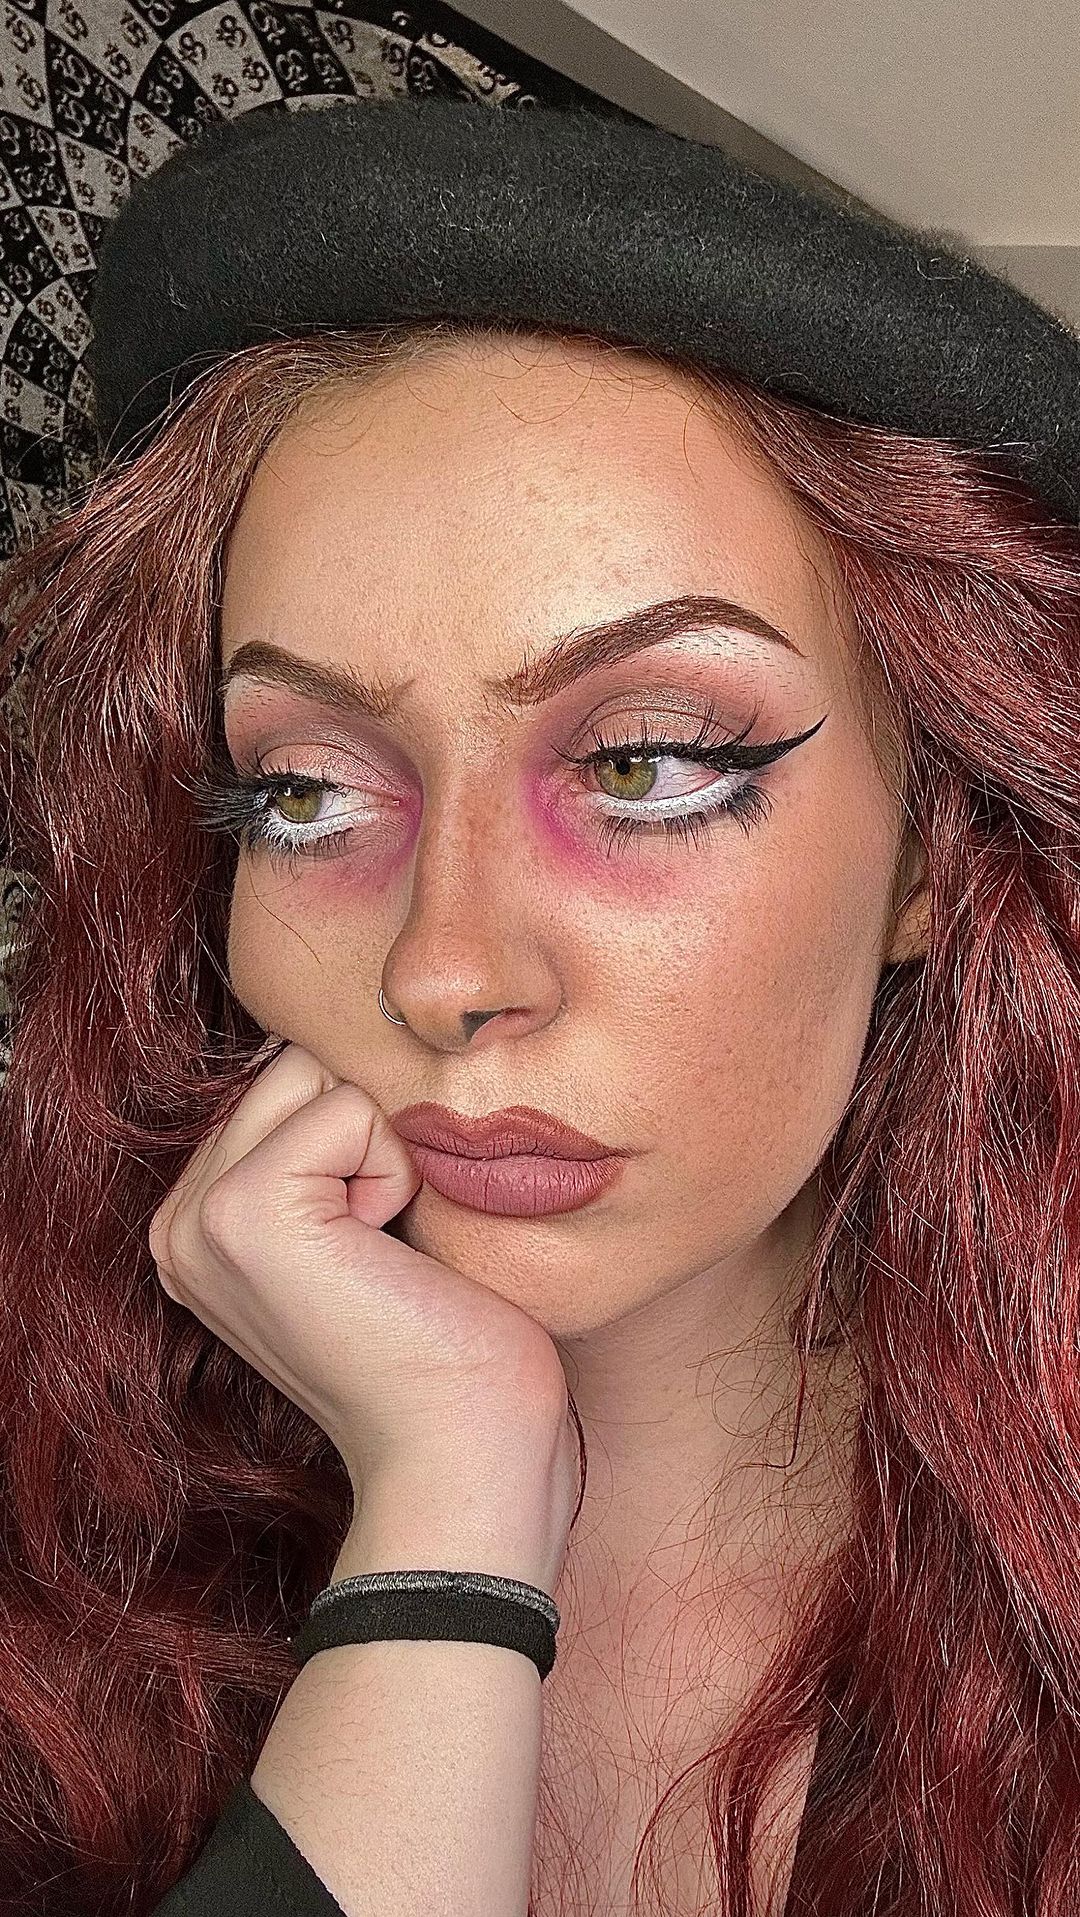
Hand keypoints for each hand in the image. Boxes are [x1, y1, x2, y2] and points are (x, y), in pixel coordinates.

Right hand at [148, 1041, 575, 1511]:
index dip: (359, 1138)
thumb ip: (323, 1155)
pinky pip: (346, 1107)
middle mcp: (180, 1222)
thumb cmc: (444, 1346)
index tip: (374, 1242)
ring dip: (380, 1149)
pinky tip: (386, 1252)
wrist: (462, 1453)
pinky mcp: (246, 1211)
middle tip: (383, 1244)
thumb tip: (341, 1055)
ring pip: (316, 1075)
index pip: (283, 1082)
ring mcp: (200, 1218)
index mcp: (199, 1225)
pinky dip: (392, 1170)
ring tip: (383, 1247)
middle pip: (294, 1064)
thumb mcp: (361, 1231)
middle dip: (366, 1132)